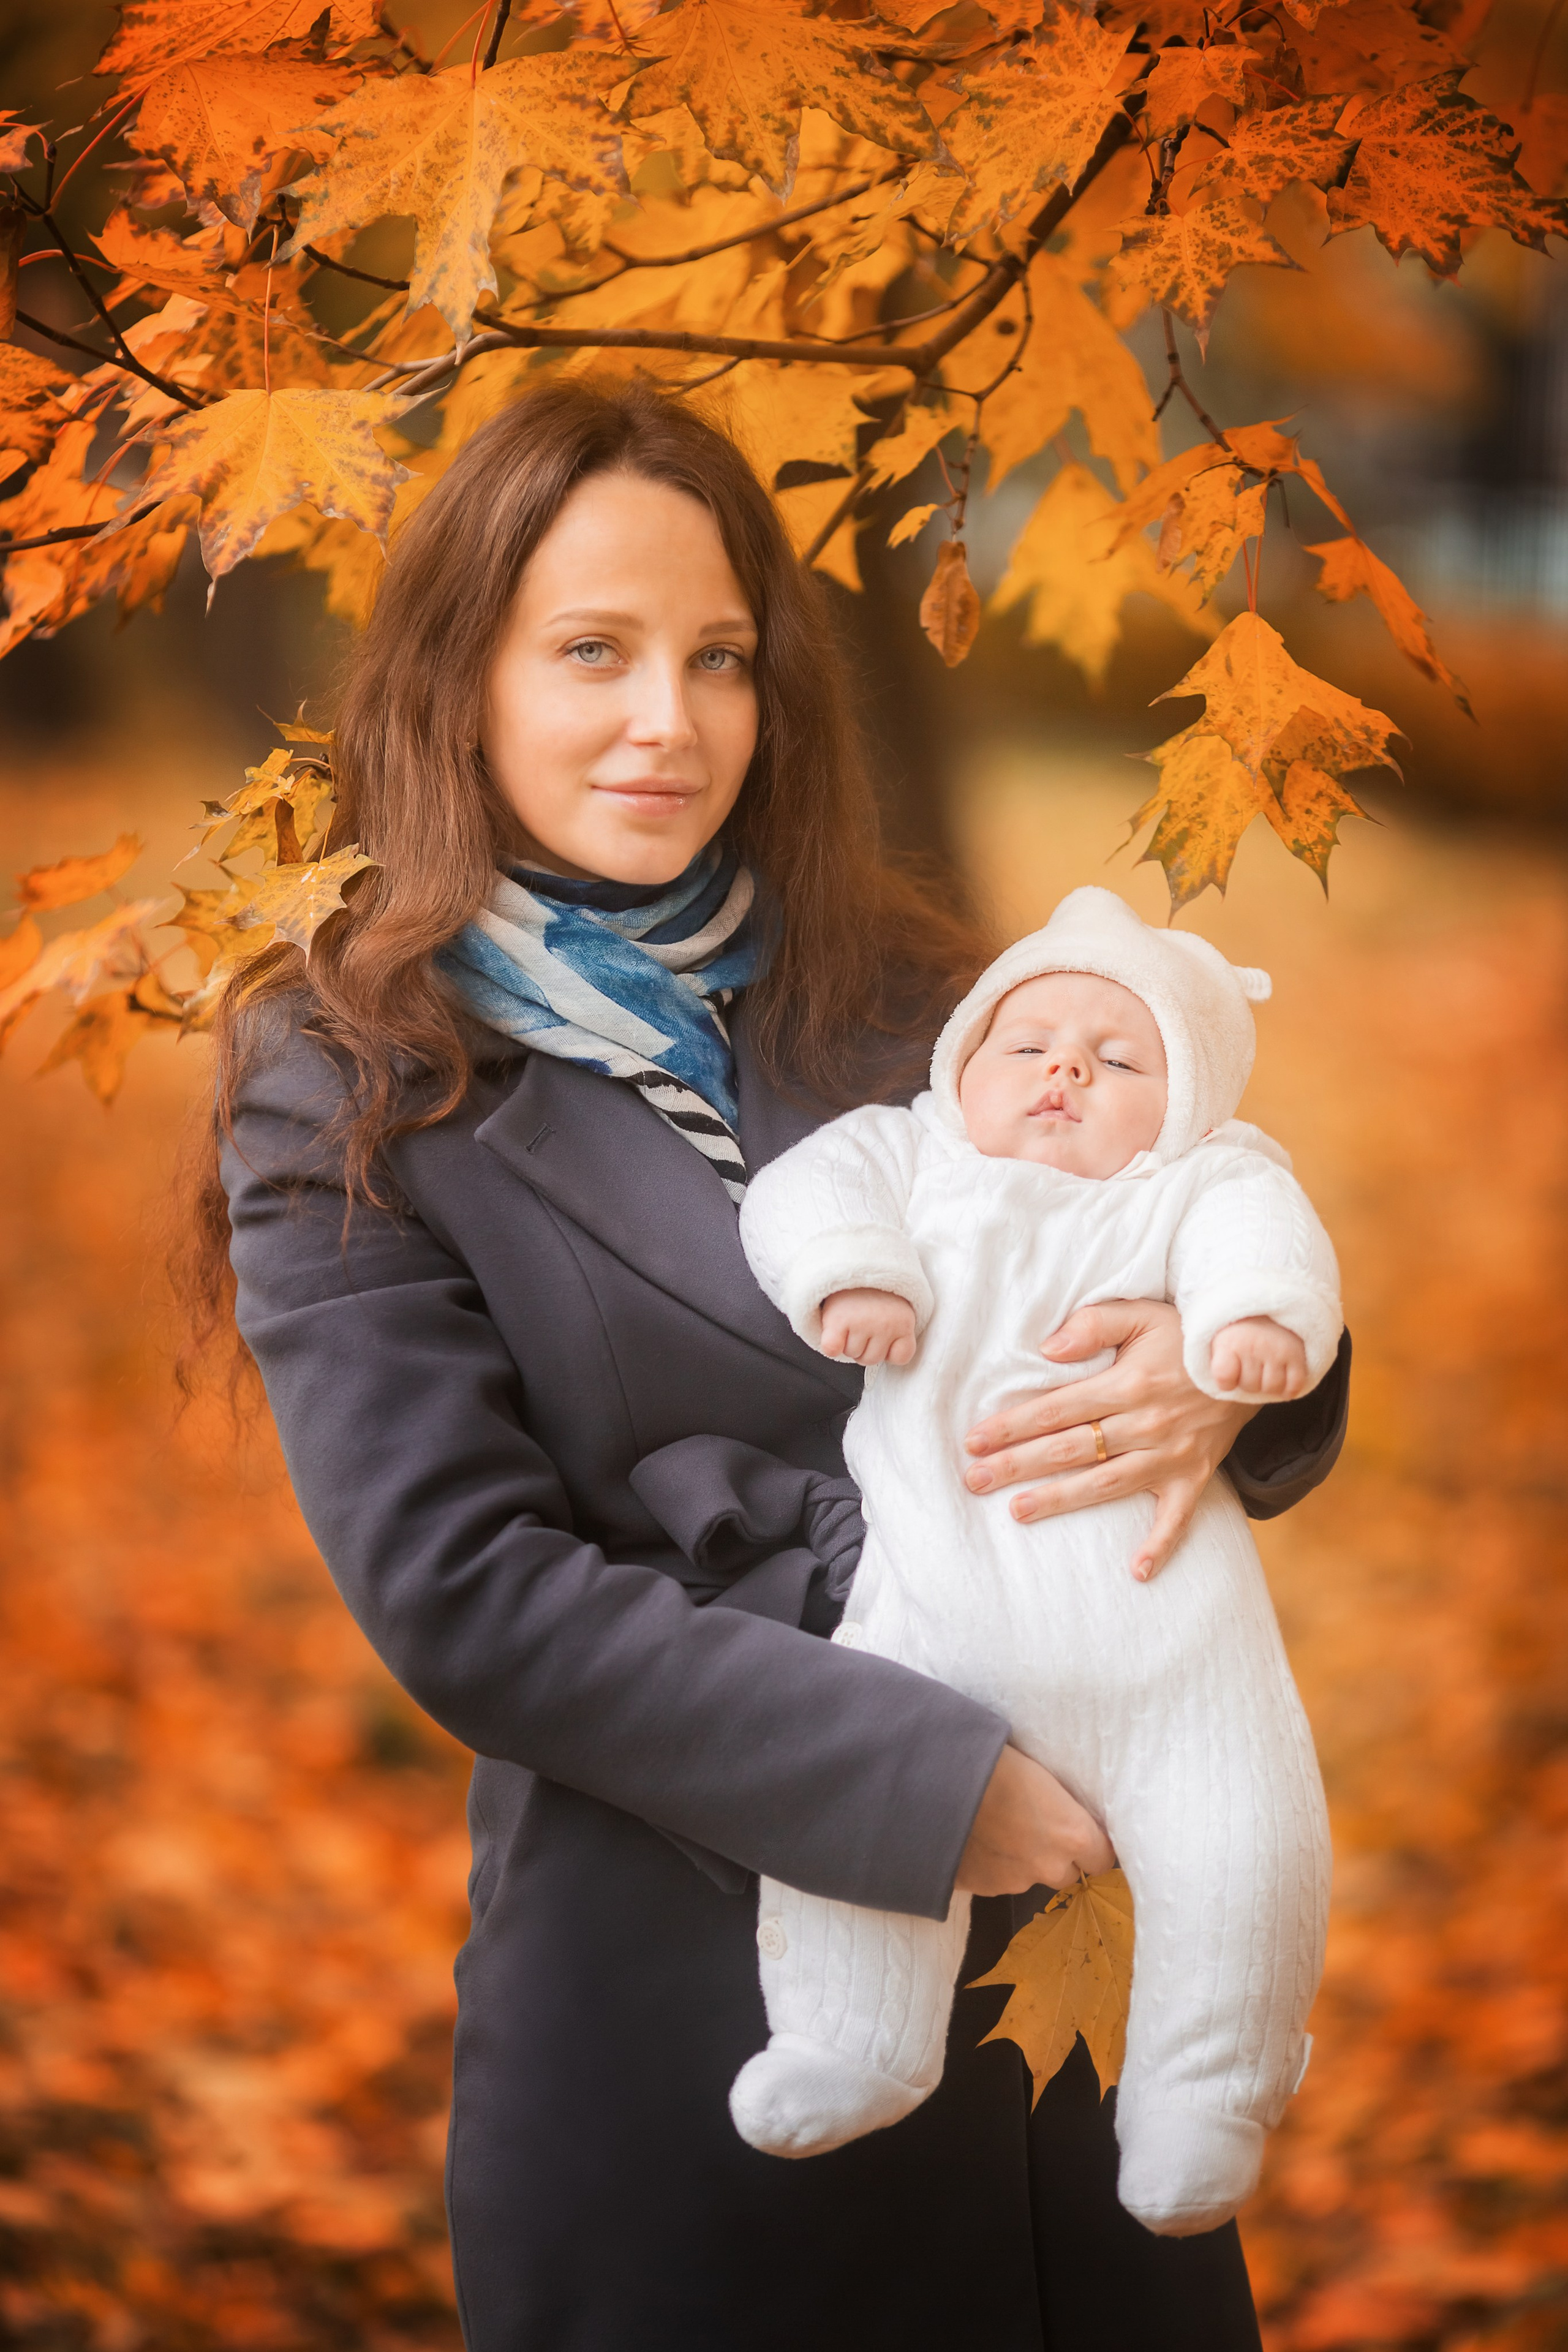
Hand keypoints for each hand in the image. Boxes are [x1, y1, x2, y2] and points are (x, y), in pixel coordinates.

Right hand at [820, 1287, 917, 1366]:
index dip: (889, 1349)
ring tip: (850, 1317)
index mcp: (904, 1321)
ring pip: (851, 1354)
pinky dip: (831, 1344)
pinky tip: (834, 1329)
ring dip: (847, 1341)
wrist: (851, 1258)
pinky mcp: (838, 1320)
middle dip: (865, 1346)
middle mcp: (885, 1324)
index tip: (884, 1332)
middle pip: (872, 1359)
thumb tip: (891, 1358)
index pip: (901, 1357)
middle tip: (862, 1321)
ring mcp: (862, 1322)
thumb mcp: (896, 1308)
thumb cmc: (873, 1290)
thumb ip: (898, 1332)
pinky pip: (832, 1349)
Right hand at [955, 1744, 1115, 1895]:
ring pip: (1028, 1876)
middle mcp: (1049, 1866)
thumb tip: (1066, 1815)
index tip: (1079, 1833)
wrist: (936, 1783)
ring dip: (1020, 1860)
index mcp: (1072, 1834)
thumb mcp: (1041, 1776)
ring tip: (995, 1830)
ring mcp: (1014, 1882)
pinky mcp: (983, 1889)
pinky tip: (973, 1840)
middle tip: (1033, 1829)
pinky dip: (990, 1864)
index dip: (1091, 1846)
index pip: (1103, 1858)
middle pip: (1067, 1874)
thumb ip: (1061, 1807)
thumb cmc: (995, 1762)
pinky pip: (996, 1879)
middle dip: (1056, 1856)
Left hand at [962, 1298, 1255, 1582]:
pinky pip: (1176, 1519)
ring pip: (1105, 1484)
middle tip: (974, 1480)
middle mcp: (1146, 1424)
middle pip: (1070, 1449)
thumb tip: (1047, 1349)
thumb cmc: (1186, 1337)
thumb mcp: (1142, 1314)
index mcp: (1128, 1383)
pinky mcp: (1194, 1477)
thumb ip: (1093, 1325)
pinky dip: (1159, 1545)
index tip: (974, 1440)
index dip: (1013, 1425)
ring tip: (1017, 1511)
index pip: (1056, 1409)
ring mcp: (1170, 1456)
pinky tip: (1136, 1572)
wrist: (1251, 1361)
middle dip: (1017, 1466)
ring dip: (1059, 1500)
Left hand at [1210, 1315, 1308, 1400]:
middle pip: (1250, 1386)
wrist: (1269, 1304)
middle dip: (1249, 1381)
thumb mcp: (1220, 1340)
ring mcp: (1277, 1351)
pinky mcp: (1298, 1356)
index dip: (1227, 1382)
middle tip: (1251, 1363)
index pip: (1224, 1380)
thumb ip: (1218, 1363)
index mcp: (1230, 1342)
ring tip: (1266, 1368)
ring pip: (1272, 1388)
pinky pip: (1294, 1386)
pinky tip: (1282, 1375)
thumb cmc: (1241, 1330)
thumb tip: (1225, 1387)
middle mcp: (1254, 1346)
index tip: (1230, 1369)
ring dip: (1269, 1384)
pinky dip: (1288, 1387)